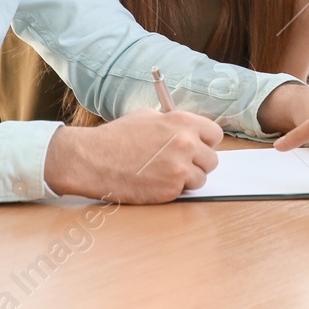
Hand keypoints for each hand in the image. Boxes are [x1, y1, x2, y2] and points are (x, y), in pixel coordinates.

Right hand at [43, 109, 222, 202]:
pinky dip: (173, 190)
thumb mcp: (147, 116)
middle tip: (179, 163)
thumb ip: (173, 123)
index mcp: (183, 122)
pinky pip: (184, 192)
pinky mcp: (171, 189)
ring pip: (201, 178)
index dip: (205, 142)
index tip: (197, 147)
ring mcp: (179, 168)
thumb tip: (189, 131)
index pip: (215, 135)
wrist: (93, 159)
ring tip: (164, 173)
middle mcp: (186, 143)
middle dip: (198, 163)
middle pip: (212, 159)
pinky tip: (155, 182)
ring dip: (187, 179)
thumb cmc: (117, 137)